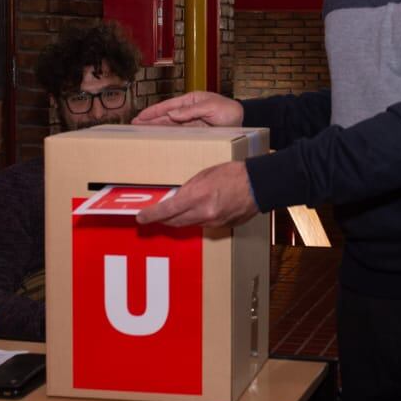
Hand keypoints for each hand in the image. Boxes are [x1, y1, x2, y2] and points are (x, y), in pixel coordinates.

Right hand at [132, 91, 242, 126]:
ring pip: (170, 126)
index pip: (168, 106)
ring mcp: (191, 122)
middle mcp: (188, 111)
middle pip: (165, 116)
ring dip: (156, 129)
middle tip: (133, 127)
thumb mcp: (211, 107)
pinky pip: (179, 134)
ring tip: (141, 134)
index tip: (139, 117)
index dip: (152, 112)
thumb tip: (171, 115)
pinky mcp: (196, 132)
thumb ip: (191, 112)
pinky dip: (168, 136)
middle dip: (149, 121)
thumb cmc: (229, 110)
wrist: (245, 120)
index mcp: (191, 100)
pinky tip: (158, 139)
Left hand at [134, 161, 257, 227]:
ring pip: (188, 224)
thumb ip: (189, 187)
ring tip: (173, 212)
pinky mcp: (222, 226)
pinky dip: (196, 219)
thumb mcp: (205, 174)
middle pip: (174, 222)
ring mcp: (214, 222)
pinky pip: (203, 225)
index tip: (141, 218)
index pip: (167, 211)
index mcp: (198, 197)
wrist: (259, 185)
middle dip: (162, 219)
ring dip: (179, 219)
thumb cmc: (234, 173)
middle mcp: (204, 213)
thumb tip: (176, 197)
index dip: (151, 215)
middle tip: (153, 216)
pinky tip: (199, 210)